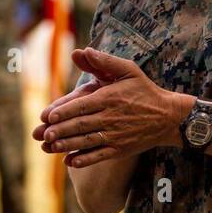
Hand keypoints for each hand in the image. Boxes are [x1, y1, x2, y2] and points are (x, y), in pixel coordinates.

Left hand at [34, 48, 191, 166]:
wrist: (168, 116)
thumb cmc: (145, 90)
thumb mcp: (128, 70)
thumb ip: (104, 61)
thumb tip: (82, 50)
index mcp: (110, 97)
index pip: (82, 105)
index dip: (63, 111)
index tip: (47, 116)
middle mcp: (111, 117)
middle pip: (81, 125)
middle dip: (60, 130)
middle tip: (43, 134)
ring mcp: (116, 136)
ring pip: (87, 141)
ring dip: (67, 145)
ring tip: (50, 147)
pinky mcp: (121, 150)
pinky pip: (99, 156)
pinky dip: (84, 160)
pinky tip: (70, 162)